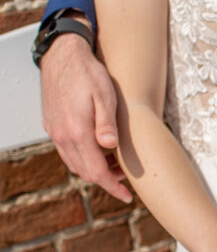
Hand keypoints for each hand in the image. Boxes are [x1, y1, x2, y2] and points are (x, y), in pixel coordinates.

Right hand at [41, 30, 132, 201]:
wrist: (62, 55)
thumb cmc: (89, 73)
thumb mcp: (105, 95)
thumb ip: (106, 123)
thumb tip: (110, 147)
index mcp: (77, 131)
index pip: (96, 172)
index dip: (113, 188)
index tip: (128, 196)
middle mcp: (62, 136)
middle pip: (85, 172)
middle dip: (107, 180)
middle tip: (127, 176)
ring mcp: (54, 131)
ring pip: (75, 164)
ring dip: (95, 169)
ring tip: (117, 163)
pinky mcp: (52, 126)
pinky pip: (68, 152)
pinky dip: (84, 158)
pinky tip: (100, 149)